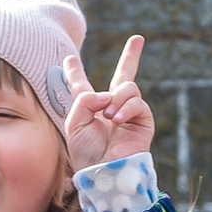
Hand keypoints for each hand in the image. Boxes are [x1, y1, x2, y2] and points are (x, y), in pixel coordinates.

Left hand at [60, 34, 154, 171]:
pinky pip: (136, 101)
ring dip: (116, 99)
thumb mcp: (74, 123)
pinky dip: (126, 108)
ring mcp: (128, 113)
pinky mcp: (142, 120)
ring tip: (109, 117)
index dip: (74, 71)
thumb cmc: (86, 154)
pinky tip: (117, 120)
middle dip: (131, 57)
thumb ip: (84, 99)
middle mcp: (110, 108)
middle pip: (122, 76)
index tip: (69, 59)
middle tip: (137, 39)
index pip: (81, 85)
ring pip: (127, 86)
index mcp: (88, 109)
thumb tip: (109, 93)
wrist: (105, 173)